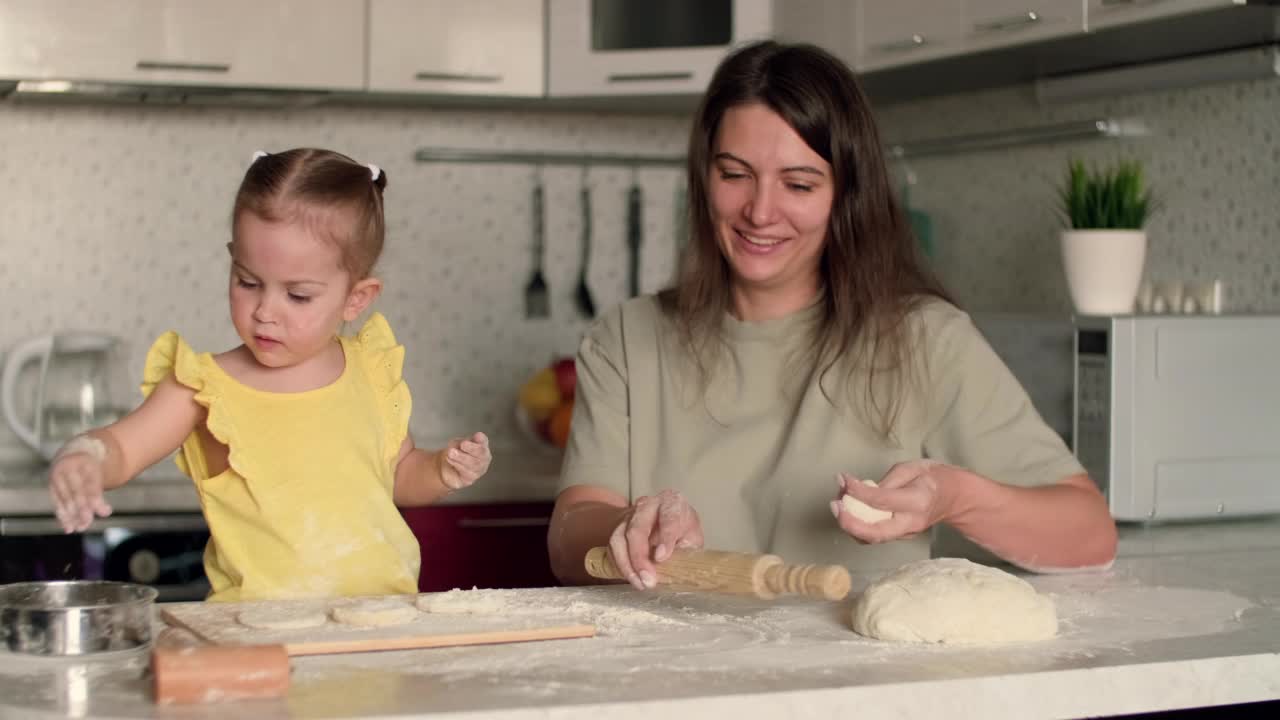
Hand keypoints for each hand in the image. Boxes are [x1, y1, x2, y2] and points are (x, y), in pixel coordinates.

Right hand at [49, 452, 112, 532]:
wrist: (71, 454)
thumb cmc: (89, 468)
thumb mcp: (96, 474)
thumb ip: (98, 493)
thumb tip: (104, 512)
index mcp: (84, 462)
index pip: (91, 483)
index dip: (97, 499)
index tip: (106, 512)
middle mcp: (68, 468)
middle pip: (76, 491)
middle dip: (82, 509)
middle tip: (88, 523)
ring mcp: (57, 476)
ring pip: (65, 498)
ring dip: (72, 516)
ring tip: (80, 528)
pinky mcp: (50, 486)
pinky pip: (57, 502)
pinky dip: (62, 516)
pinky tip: (68, 527)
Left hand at [438, 432, 490, 489]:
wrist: (448, 468)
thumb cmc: (456, 453)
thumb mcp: (455, 444)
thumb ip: (459, 443)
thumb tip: (463, 444)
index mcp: (481, 445)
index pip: (483, 441)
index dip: (481, 439)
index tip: (477, 435)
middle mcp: (483, 457)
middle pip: (481, 452)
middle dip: (472, 448)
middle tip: (463, 444)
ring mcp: (479, 469)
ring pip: (474, 463)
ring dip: (462, 457)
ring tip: (451, 453)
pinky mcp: (471, 479)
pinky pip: (466, 472)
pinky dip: (457, 465)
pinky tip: (450, 460)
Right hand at [608, 489, 703, 589]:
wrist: (669, 526)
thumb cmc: (683, 533)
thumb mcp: (693, 540)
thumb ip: (684, 551)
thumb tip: (672, 569)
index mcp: (672, 502)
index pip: (668, 516)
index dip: (665, 537)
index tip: (662, 557)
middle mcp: (648, 505)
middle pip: (637, 527)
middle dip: (639, 556)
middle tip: (648, 579)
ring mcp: (630, 516)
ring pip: (619, 537)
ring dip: (627, 564)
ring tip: (640, 583)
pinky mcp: (619, 529)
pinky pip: (613, 548)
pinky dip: (621, 565)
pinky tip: (633, 579)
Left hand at [831, 460, 954, 543]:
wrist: (954, 497)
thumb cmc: (932, 477)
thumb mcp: (912, 468)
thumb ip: (887, 481)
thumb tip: (861, 490)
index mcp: (917, 501)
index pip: (882, 501)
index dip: (858, 491)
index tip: (843, 478)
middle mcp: (910, 523)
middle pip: (875, 533)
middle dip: (849, 523)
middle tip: (835, 504)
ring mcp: (905, 533)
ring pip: (871, 539)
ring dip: (849, 524)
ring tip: (838, 503)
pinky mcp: (898, 536)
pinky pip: (873, 535)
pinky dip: (856, 526)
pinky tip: (848, 510)